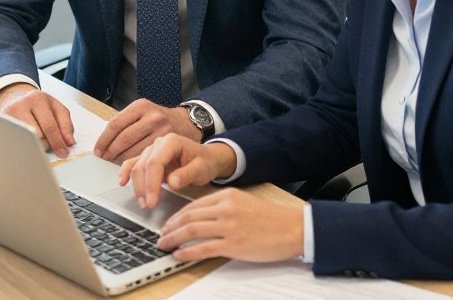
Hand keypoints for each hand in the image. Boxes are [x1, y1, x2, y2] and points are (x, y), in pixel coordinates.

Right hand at [0, 83, 74, 157]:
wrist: (16, 99)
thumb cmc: (38, 105)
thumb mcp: (55, 107)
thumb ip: (65, 123)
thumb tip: (69, 142)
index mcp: (37, 99)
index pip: (50, 125)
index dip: (58, 141)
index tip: (64, 153)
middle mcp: (21, 106)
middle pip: (37, 135)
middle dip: (48, 144)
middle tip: (54, 149)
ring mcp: (8, 117)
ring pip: (27, 142)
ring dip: (36, 145)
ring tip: (39, 139)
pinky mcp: (1, 127)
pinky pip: (16, 144)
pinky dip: (25, 146)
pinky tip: (28, 141)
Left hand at [94, 99, 197, 162]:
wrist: (184, 122)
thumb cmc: (158, 118)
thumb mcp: (142, 112)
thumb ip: (125, 122)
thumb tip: (103, 140)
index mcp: (141, 106)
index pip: (116, 123)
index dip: (104, 139)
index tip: (98, 149)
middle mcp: (151, 117)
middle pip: (124, 137)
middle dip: (110, 151)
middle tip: (104, 158)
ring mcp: (161, 130)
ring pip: (134, 149)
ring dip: (121, 159)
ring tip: (113, 162)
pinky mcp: (168, 144)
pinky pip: (146, 156)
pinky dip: (134, 162)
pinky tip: (128, 165)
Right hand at [119, 132, 232, 208]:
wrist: (207, 158)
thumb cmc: (205, 162)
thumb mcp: (201, 168)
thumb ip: (187, 174)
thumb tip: (171, 182)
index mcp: (171, 141)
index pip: (155, 162)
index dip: (152, 183)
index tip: (152, 201)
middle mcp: (159, 143)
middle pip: (143, 165)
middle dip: (143, 187)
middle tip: (148, 206)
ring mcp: (152, 150)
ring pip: (137, 166)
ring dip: (137, 185)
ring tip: (143, 203)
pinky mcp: (149, 158)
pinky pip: (133, 163)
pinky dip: (127, 172)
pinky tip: (122, 181)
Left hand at [155, 189, 303, 263]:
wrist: (292, 228)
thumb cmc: (270, 218)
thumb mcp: (244, 202)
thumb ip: (223, 206)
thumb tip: (202, 217)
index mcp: (227, 196)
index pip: (194, 204)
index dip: (177, 215)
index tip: (168, 223)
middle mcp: (226, 208)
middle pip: (189, 216)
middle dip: (171, 226)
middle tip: (160, 235)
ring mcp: (229, 226)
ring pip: (193, 230)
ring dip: (174, 238)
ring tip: (164, 244)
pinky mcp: (234, 244)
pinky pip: (205, 248)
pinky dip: (188, 252)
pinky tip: (179, 255)